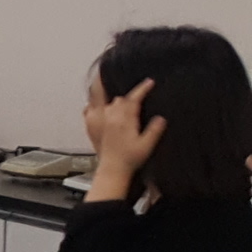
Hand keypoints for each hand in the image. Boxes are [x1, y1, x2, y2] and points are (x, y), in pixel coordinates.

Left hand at [86, 78, 163, 200]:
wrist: (112, 169)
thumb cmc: (130, 159)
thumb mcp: (147, 145)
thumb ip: (154, 130)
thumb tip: (161, 118)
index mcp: (123, 120)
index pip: (132, 99)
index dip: (141, 89)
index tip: (149, 82)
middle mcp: (109, 117)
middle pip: (119, 99)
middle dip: (129, 97)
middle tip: (139, 94)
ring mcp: (99, 121)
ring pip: (106, 102)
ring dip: (115, 100)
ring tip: (120, 96)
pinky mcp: (91, 126)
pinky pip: (90, 109)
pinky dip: (95, 104)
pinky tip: (98, 105)